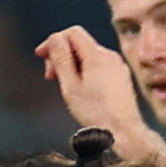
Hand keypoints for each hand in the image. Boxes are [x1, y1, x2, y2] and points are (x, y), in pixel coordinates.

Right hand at [38, 27, 154, 150]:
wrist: (124, 132)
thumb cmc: (96, 114)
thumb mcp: (71, 87)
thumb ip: (61, 59)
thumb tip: (54, 39)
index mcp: (97, 56)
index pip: (72, 33)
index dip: (54, 41)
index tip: (41, 55)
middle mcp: (110, 56)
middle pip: (80, 44)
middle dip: (61, 55)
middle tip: (50, 76)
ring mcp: (118, 67)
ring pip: (89, 56)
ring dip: (72, 65)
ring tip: (65, 86)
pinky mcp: (121, 77)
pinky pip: (99, 66)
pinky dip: (86, 72)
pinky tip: (81, 90)